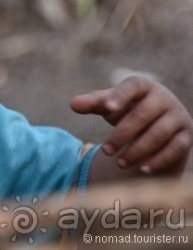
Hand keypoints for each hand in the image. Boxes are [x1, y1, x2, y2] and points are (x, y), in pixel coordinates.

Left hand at [71, 75, 192, 174]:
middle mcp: (164, 98)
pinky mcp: (186, 136)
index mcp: (143, 86)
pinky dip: (159, 160)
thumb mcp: (110, 106)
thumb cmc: (127, 110)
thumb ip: (93, 103)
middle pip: (143, 115)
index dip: (120, 96)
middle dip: (122, 134)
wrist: (157, 125)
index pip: (132, 86)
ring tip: (119, 163)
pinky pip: (176, 149)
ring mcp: (178, 117)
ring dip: (138, 150)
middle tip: (105, 151)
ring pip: (159, 134)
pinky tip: (142, 170)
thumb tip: (73, 104)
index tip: (107, 108)